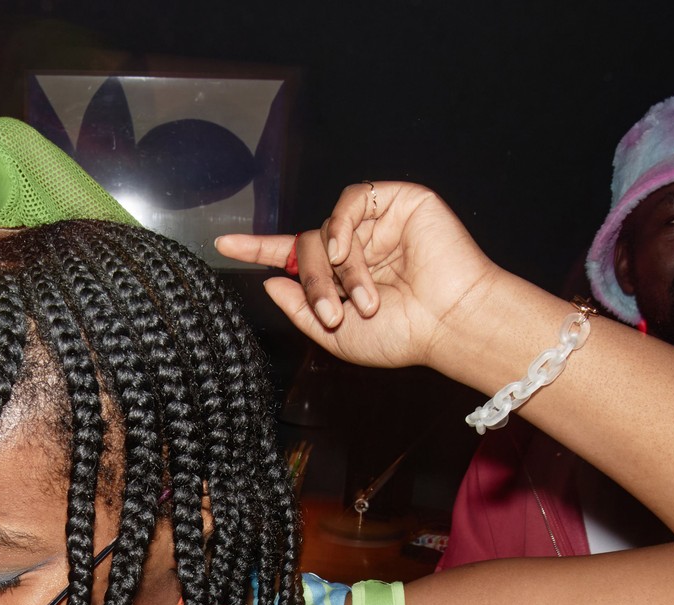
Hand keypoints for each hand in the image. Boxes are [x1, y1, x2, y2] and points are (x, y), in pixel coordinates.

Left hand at [214, 181, 501, 372]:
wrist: (449, 322)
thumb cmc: (402, 335)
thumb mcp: (335, 335)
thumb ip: (299, 307)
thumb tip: (270, 280)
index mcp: (342, 278)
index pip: (293, 258)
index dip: (259, 250)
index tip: (224, 245)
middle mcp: (357, 248)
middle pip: (306, 248)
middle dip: (312, 282)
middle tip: (333, 313)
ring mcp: (376, 224)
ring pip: (326, 230)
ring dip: (336, 268)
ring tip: (363, 300)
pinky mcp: (399, 201)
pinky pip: (351, 199)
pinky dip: (339, 224)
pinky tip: (347, 250)